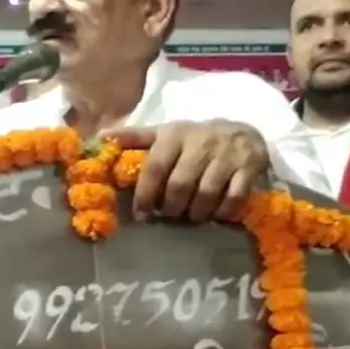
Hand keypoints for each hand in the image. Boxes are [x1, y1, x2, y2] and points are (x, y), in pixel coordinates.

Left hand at [101, 120, 268, 221]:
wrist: (243, 132)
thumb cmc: (196, 139)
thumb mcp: (167, 134)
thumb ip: (136, 138)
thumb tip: (100, 137)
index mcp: (174, 135)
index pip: (155, 167)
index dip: (145, 194)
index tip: (140, 214)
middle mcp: (200, 142)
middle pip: (180, 185)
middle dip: (171, 207)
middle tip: (170, 215)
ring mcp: (226, 154)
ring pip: (206, 193)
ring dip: (196, 213)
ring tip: (192, 216)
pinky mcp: (249, 166)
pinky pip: (234, 197)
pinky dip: (224, 212)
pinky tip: (218, 214)